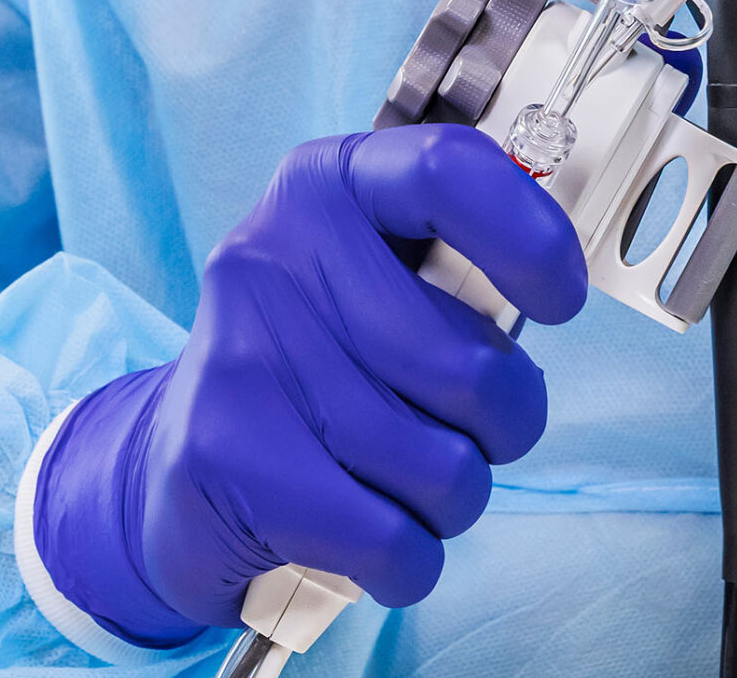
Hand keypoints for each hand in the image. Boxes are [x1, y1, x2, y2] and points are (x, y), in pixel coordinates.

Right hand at [29, 125, 586, 645]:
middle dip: (501, 427)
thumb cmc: (311, 377)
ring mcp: (244, 356)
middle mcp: (273, 258)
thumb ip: (457, 271)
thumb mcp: (370, 289)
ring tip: (395, 485)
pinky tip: (367, 541)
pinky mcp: (227, 455)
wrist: (173, 474)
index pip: (449, 172)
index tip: (560, 297)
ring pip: (444, 469)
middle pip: (472, 366)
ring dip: (447, 503)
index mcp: (322, 190)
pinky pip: (393, 540)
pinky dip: (404, 562)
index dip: (532, 238)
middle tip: (463, 432)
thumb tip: (564, 276)